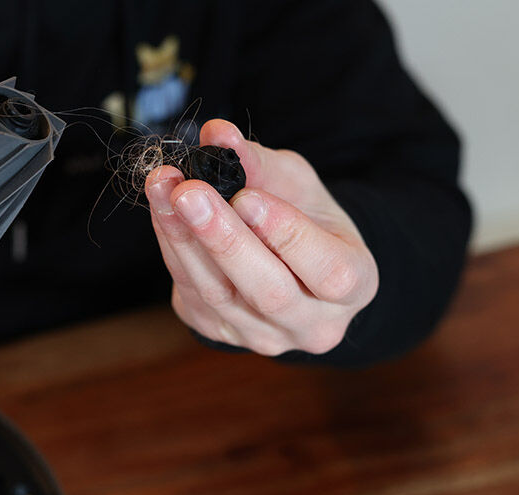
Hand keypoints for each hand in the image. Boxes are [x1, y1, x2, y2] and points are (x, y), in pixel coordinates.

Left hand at [145, 119, 378, 355]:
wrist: (285, 263)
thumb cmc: (303, 216)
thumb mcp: (297, 183)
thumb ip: (259, 162)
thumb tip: (217, 134)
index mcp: (357, 286)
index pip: (330, 272)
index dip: (287, 236)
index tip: (247, 197)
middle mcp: (313, 324)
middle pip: (268, 291)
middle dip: (223, 238)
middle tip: (189, 191)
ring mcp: (263, 336)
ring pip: (218, 295)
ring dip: (183, 238)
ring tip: (163, 187)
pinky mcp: (219, 333)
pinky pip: (190, 292)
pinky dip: (172, 246)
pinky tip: (162, 209)